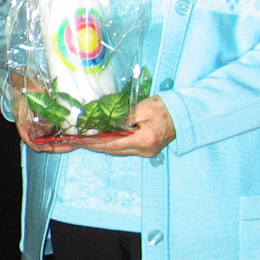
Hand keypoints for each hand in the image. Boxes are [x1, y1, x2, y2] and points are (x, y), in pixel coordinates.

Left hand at [24, 96, 175, 156]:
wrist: (185, 114)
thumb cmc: (166, 108)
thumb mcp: (143, 107)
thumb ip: (124, 115)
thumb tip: (104, 121)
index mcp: (143, 140)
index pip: (112, 143)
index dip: (93, 142)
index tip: (77, 139)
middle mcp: (143, 150)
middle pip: (112, 149)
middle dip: (92, 145)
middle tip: (74, 141)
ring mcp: (145, 152)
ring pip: (116, 150)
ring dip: (100, 145)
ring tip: (82, 141)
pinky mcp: (145, 149)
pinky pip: (123, 147)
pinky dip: (110, 143)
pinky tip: (99, 140)